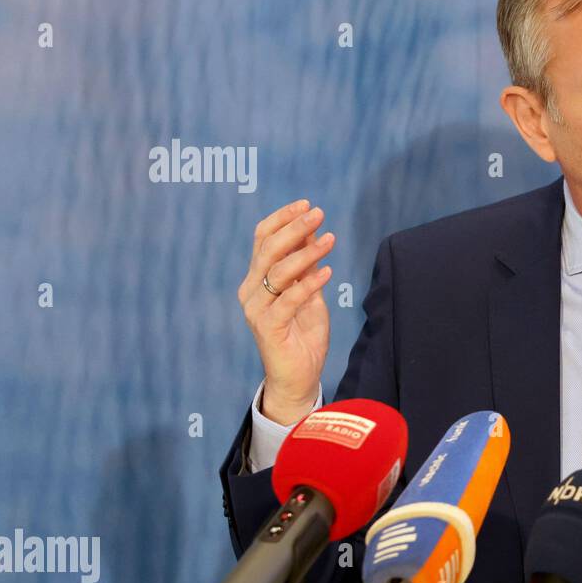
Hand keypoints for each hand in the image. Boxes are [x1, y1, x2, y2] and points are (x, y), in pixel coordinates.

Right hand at [237, 199, 334, 424]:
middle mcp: (250, 291)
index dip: (282, 219)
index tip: (305, 204)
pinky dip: (310, 283)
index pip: (262, 239)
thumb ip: (306, 266)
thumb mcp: (309, 293)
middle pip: (268, 250)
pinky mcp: (268, 328)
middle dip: (294, 228)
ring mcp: (256, 310)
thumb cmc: (303, 335)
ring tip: (330, 239)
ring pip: (278, 272)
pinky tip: (328, 271)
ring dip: (307, 252)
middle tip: (318, 213)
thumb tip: (312, 231)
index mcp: (256, 279)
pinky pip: (290, 299)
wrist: (298, 377)